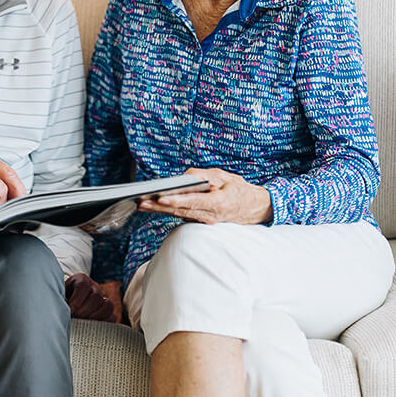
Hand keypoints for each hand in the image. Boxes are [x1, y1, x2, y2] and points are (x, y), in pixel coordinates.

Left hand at [64, 274, 122, 322]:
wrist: (68, 304)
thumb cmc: (62, 300)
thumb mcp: (59, 296)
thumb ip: (60, 300)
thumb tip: (63, 310)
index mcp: (81, 279)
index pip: (83, 285)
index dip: (77, 299)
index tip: (70, 311)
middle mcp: (94, 287)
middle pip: (96, 296)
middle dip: (85, 310)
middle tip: (76, 319)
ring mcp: (103, 298)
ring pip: (108, 305)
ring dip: (96, 317)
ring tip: (84, 325)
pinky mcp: (108, 311)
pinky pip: (112, 316)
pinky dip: (104, 323)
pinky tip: (93, 328)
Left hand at [137, 167, 272, 224]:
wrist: (254, 207)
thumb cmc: (239, 190)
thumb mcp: (225, 176)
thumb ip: (205, 175)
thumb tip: (186, 176)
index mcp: (218, 204)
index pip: (193, 202)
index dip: (176, 201)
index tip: (162, 198)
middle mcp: (210, 216)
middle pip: (181, 211)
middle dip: (160, 207)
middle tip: (141, 202)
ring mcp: (205, 221)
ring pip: (179, 215)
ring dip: (160, 211)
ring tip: (142, 204)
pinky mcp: (201, 220)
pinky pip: (182, 216)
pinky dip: (168, 211)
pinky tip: (154, 206)